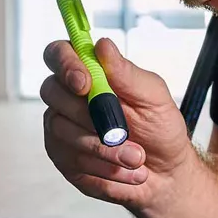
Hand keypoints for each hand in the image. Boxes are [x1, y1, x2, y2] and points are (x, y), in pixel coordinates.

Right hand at [40, 37, 192, 212]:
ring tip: (136, 157)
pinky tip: (125, 170)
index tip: (85, 83)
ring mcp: (62, 128)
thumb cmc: (159, 128)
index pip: (60, 53)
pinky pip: (71, 160)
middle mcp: (70, 97)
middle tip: (122, 131)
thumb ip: (127, 73)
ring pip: (63, 131)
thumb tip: (103, 45)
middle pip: (52, 91)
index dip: (65, 64)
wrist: (165, 172)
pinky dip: (104, 167)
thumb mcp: (153, 98)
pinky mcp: (63, 157)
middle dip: (88, 114)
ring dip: (105, 148)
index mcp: (92, 73)